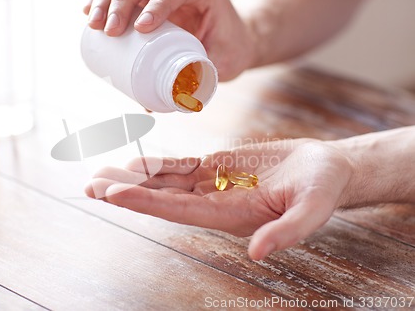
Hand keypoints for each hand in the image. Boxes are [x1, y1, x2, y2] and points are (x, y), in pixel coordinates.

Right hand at [82, 0, 254, 80]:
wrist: (236, 38)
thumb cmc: (231, 50)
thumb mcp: (222, 65)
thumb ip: (191, 84)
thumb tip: (150, 105)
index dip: (156, 4)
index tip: (139, 29)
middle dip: (121, 0)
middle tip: (108, 30)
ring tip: (93, 23)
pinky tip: (89, 10)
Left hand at [85, 139, 352, 259]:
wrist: (325, 169)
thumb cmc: (322, 189)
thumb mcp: (313, 209)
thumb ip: (287, 232)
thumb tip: (258, 252)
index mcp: (230, 215)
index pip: (178, 210)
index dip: (145, 201)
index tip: (114, 192)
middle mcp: (213, 202)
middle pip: (161, 198)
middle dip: (125, 191)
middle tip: (90, 186)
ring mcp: (212, 184)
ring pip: (163, 181)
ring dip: (132, 177)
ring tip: (98, 173)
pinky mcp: (216, 166)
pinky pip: (179, 165)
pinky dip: (154, 163)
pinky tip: (133, 161)